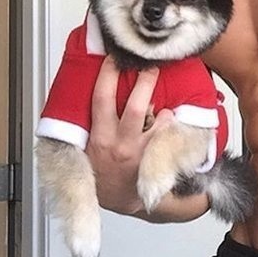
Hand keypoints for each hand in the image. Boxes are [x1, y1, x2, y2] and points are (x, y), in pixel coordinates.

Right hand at [85, 57, 173, 214]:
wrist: (117, 199)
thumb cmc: (100, 169)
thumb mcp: (85, 144)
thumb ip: (88, 121)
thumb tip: (88, 88)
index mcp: (99, 135)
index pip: (101, 98)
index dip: (108, 75)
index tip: (114, 58)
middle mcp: (120, 143)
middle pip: (135, 106)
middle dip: (144, 82)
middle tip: (151, 66)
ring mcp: (140, 152)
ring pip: (158, 123)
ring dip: (165, 109)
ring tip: (167, 101)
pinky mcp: (154, 160)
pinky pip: (168, 138)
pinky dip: (172, 126)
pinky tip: (172, 119)